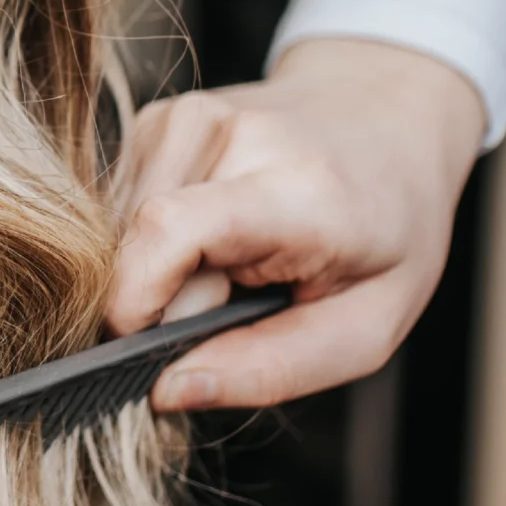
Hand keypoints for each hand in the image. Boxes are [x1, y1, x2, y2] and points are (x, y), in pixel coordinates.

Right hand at [107, 37, 488, 410]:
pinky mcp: (153, 118)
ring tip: (228, 264)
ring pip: (117, 231)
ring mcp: (183, 117)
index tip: (144, 350)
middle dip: (164, 301)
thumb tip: (167, 389)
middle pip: (137, 247)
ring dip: (156, 270)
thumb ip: (271, 368)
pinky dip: (151, 241)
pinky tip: (207, 233)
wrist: (389, 115)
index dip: (135, 301)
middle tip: (234, 302)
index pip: (170, 231)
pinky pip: (119, 208)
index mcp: (296, 186)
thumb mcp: (367, 327)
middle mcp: (229, 133)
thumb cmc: (389, 228)